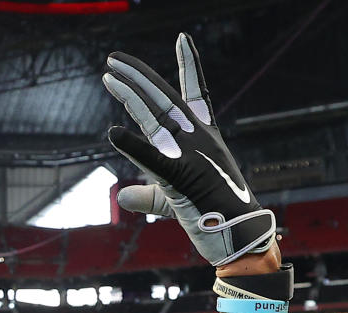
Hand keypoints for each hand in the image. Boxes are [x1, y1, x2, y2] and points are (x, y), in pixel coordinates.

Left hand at [103, 33, 276, 267]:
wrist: (238, 238)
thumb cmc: (210, 217)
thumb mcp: (169, 202)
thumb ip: (147, 194)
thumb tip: (123, 196)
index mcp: (202, 139)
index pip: (194, 94)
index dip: (188, 66)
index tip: (182, 38)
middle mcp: (198, 139)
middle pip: (164, 99)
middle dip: (138, 77)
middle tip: (113, 59)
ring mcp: (191, 155)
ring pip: (156, 118)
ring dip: (130, 97)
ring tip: (108, 77)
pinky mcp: (181, 178)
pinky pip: (153, 158)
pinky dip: (133, 145)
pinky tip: (113, 132)